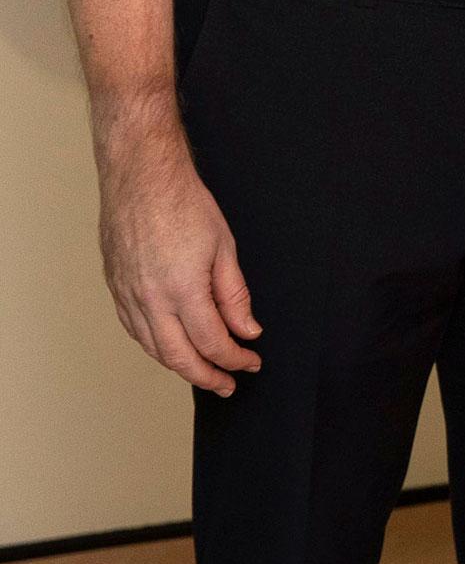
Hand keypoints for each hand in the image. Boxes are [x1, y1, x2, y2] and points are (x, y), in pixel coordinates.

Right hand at [98, 133, 259, 394]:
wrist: (141, 178)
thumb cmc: (185, 204)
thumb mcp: (225, 248)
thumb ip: (234, 296)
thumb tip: (247, 331)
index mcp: (182, 288)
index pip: (212, 342)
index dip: (234, 359)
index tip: (251, 363)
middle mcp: (150, 299)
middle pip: (178, 356)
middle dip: (207, 376)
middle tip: (228, 385)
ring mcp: (127, 295)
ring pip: (153, 347)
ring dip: (180, 366)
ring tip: (205, 372)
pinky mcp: (115, 288)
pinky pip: (134, 330)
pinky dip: (155, 346)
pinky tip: (172, 347)